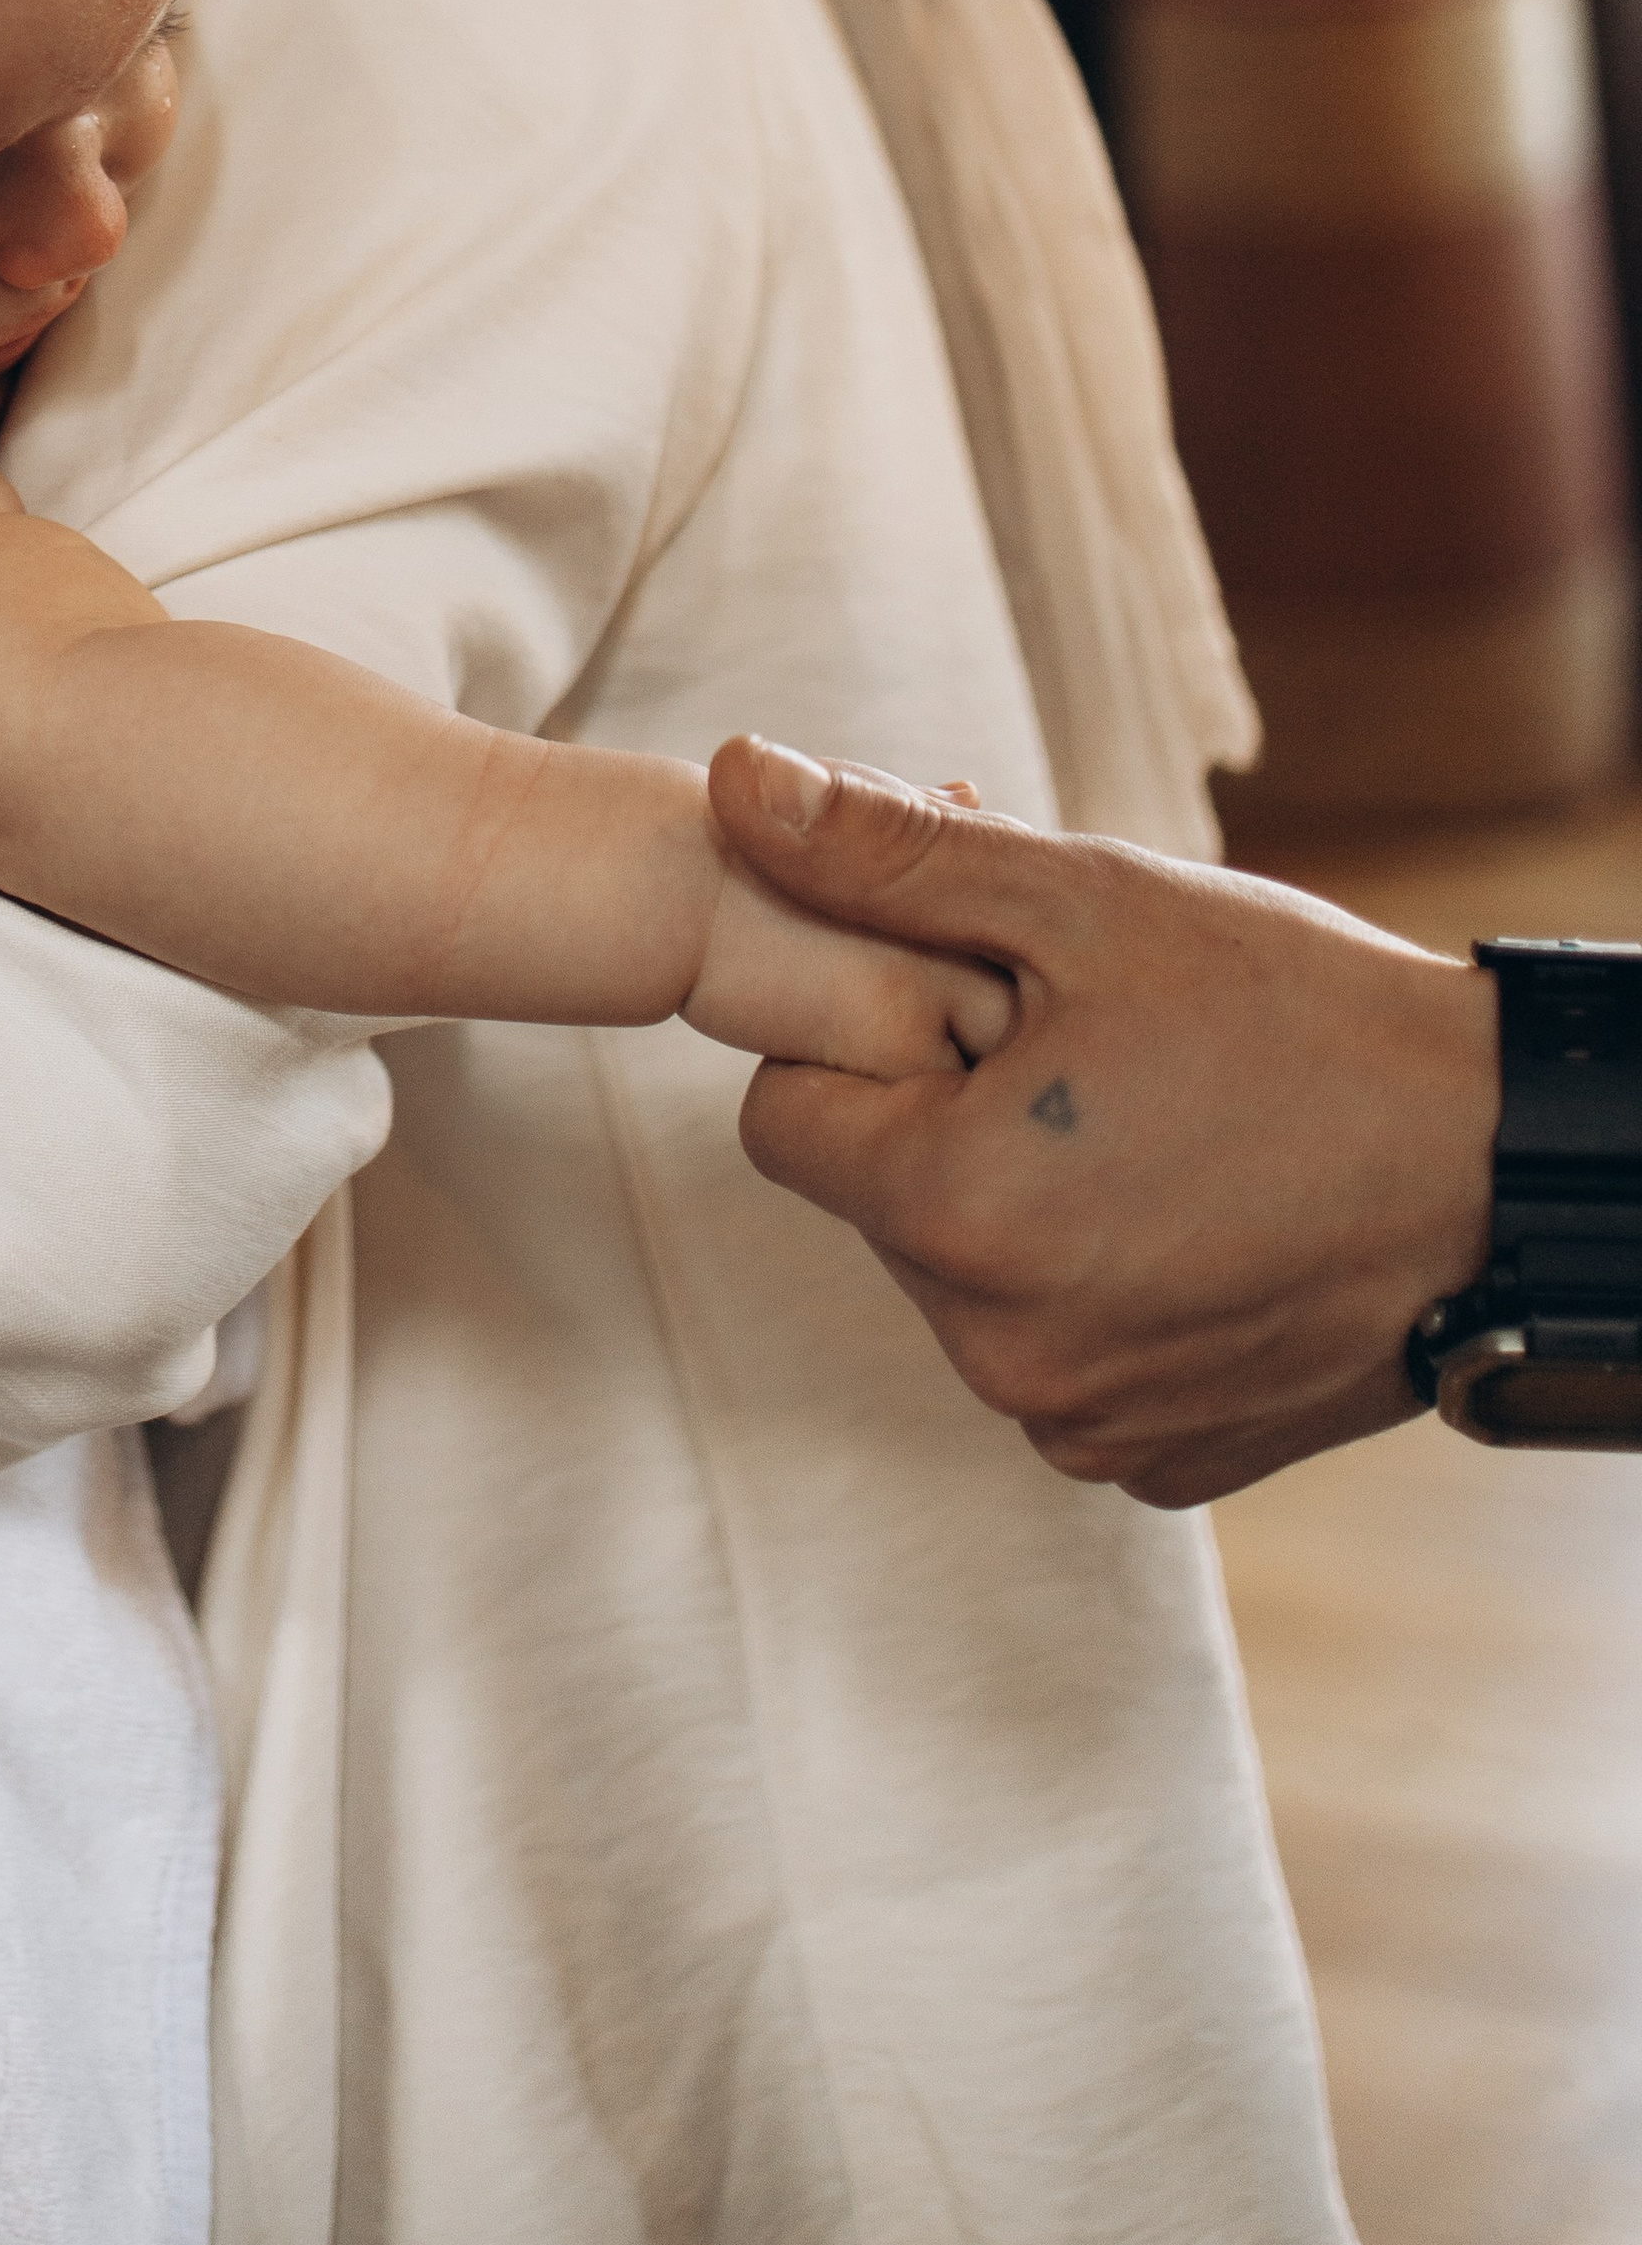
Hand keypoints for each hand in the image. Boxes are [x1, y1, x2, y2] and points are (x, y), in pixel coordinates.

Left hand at [705, 738, 1498, 1505]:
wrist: (1504, 1170)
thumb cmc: (1302, 1022)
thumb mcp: (1087, 903)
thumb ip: (891, 856)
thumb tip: (740, 782)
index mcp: (953, 1211)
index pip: (783, 1113)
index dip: (860, 1036)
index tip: (975, 999)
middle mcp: (997, 1348)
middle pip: (877, 1200)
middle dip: (945, 1113)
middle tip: (1080, 1045)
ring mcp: (1079, 1420)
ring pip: (964, 1280)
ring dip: (1017, 1201)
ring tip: (1148, 1123)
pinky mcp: (1153, 1462)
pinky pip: (1058, 1357)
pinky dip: (1096, 1288)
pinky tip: (1189, 1214)